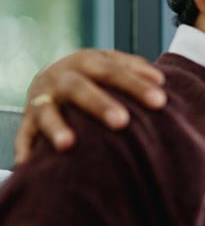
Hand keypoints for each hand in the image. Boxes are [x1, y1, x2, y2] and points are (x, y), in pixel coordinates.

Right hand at [15, 49, 165, 164]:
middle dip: (99, 104)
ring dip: (56, 127)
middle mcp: (61, 77)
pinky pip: (24, 134)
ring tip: (68, 144)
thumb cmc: (95, 75)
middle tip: (122, 121)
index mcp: (88, 61)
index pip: (113, 71)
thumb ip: (134, 69)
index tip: (160, 101)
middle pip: (79, 88)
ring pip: (46, 111)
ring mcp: (42, 98)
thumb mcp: (112, 64)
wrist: (53, 77)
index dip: (136, 84)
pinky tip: (29, 164)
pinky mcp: (28, 120)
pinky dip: (25, 148)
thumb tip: (159, 80)